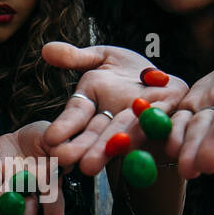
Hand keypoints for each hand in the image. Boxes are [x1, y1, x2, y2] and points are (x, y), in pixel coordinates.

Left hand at [0, 121, 68, 214]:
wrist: (22, 132)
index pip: (51, 200)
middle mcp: (24, 187)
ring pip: (1, 201)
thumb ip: (61, 155)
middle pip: (24, 208)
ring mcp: (5, 181)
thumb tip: (68, 163)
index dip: (53, 214)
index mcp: (45, 183)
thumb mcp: (58, 144)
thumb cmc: (47, 139)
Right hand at [39, 42, 188, 174]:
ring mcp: (139, 117)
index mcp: (95, 102)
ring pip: (125, 132)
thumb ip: (76, 57)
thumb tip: (46, 49)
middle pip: (99, 132)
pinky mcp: (167, 112)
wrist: (162, 76)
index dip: (65, 126)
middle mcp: (114, 116)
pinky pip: (160, 121)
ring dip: (112, 147)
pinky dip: (153, 128)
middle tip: (71, 160)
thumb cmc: (126, 69)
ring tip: (94, 165)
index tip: (51, 138)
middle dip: (88, 146)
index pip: (77, 115)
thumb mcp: (101, 57)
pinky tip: (142, 136)